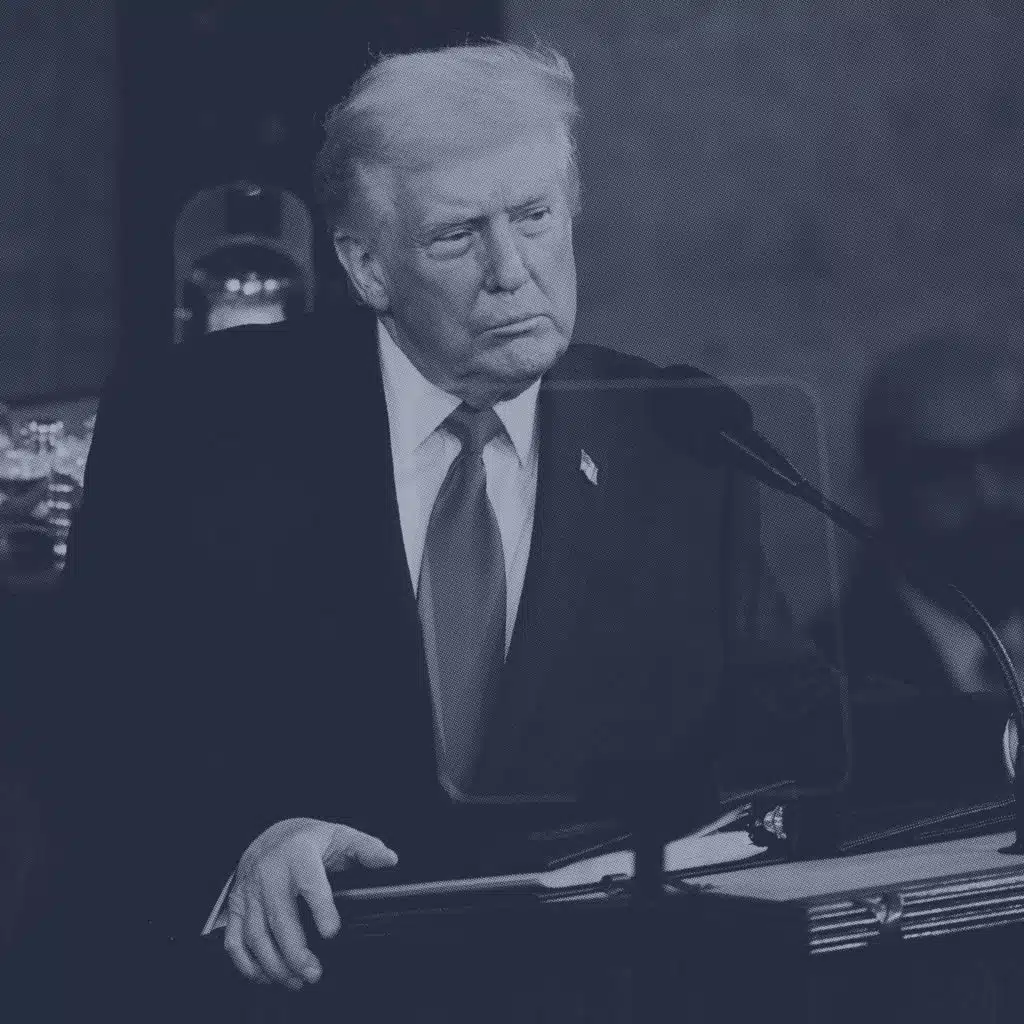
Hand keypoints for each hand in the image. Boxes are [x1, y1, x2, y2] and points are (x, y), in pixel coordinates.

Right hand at [223, 818, 396, 988]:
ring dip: (274, 964)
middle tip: (314, 973)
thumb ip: (367, 849)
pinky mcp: (236, 906)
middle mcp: (269, 871)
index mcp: (299, 852)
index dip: (320, 908)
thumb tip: (389, 860)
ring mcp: (249, 890)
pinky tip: (266, 976)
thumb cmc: (312, 841)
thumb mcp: (342, 837)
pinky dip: (247, 964)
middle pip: (279, 916)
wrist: (273, 836)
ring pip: (255, 933)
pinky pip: (234, 940)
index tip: (332, 933)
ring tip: (296, 981)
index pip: (310, 882)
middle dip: (296, 950)